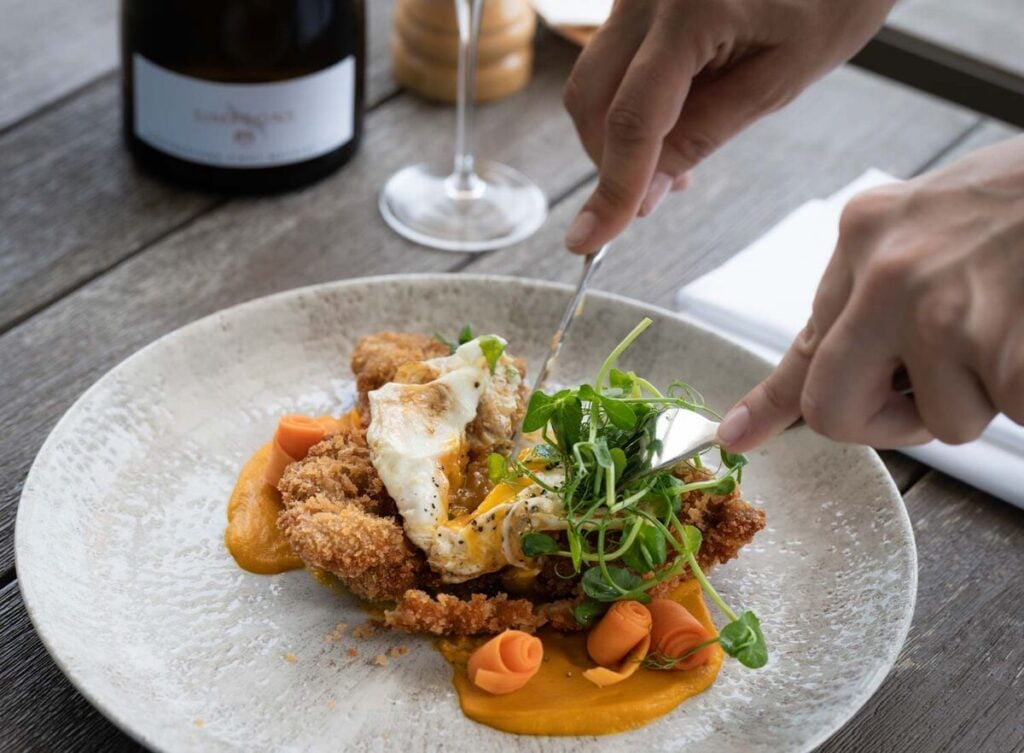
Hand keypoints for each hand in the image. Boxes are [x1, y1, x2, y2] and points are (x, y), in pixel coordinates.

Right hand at [562, 0, 894, 252]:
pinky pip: (609, 60)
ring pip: (591, 83)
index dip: (611, 190)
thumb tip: (644, 194)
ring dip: (619, 133)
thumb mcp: (779, 79)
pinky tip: (674, 112)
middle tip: (660, 194)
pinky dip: (628, 101)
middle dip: (611, 161)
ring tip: (678, 152)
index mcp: (692, 8)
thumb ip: (703, 135)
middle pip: (590, 101)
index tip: (588, 241)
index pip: (632, 120)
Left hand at [717, 136, 1023, 451]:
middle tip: (934, 394)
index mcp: (865, 237)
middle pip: (837, 412)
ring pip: (945, 423)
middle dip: (886, 424)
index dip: (770, 406)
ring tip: (1013, 324)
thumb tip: (806, 365)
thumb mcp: (923, 226)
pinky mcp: (1012, 354)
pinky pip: (1012, 415)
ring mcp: (950, 313)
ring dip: (983, 396)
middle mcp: (891, 274)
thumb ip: (864, 296)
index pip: (804, 348)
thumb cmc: (1022, 203)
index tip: (735, 438)